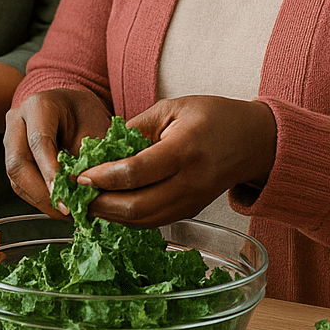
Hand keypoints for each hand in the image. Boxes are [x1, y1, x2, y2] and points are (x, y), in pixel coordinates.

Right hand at [4, 89, 112, 216]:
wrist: (72, 107)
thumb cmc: (85, 114)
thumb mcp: (95, 128)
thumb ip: (89, 157)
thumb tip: (86, 192)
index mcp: (39, 106)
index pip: (39, 141)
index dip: (51, 172)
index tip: (66, 197)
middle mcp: (17, 121)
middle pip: (18, 163)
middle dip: (42, 193)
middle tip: (66, 210)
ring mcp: (10, 140)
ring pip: (15, 177)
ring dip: (40, 200)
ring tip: (67, 213)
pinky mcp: (12, 157)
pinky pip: (19, 183)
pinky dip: (39, 199)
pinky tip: (58, 206)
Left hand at [81, 95, 277, 226]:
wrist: (253, 140)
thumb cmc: (211, 116)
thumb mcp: (171, 108)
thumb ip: (135, 129)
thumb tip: (99, 148)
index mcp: (184, 149)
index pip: (136, 172)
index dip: (103, 177)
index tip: (79, 175)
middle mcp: (191, 181)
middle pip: (139, 205)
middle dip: (101, 204)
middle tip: (75, 194)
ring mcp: (194, 201)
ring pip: (145, 220)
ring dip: (111, 215)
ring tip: (86, 202)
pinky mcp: (192, 211)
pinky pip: (155, 221)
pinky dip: (128, 218)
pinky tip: (109, 207)